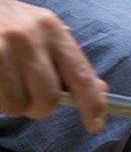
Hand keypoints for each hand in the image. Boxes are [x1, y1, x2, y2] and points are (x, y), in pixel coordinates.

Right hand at [0, 0, 107, 131]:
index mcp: (51, 30)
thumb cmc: (9, 26)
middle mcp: (29, 36)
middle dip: (39, 106)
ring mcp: (2, 47)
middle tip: (27, 93)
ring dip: (14, 104)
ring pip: (19, 104)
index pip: (81, 75)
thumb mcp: (42, 34)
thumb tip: (100, 89)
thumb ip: (70, 64)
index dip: (92, 105)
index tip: (95, 125)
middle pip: (48, 97)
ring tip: (6, 84)